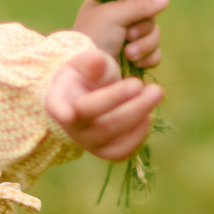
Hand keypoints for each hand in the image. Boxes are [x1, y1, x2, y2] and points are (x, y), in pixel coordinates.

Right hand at [43, 42, 165, 161]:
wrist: (89, 94)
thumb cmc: (86, 75)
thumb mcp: (86, 62)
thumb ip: (92, 61)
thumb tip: (98, 61)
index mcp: (59, 100)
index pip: (58, 107)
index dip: (62, 111)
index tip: (68, 114)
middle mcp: (71, 127)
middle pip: (100, 124)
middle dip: (131, 107)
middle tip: (155, 89)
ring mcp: (87, 142)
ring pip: (114, 138)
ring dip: (139, 116)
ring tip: (155, 93)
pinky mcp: (105, 151)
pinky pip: (123, 151)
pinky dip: (139, 133)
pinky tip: (147, 114)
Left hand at [75, 0, 166, 76]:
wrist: (87, 74)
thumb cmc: (94, 37)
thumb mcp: (114, 15)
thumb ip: (140, 5)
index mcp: (110, 2)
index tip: (142, 2)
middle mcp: (120, 18)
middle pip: (150, 13)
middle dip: (142, 27)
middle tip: (128, 35)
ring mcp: (129, 39)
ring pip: (155, 34)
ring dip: (144, 45)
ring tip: (128, 54)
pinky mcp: (137, 57)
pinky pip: (155, 53)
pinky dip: (148, 58)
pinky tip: (136, 63)